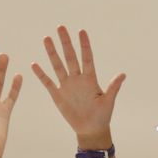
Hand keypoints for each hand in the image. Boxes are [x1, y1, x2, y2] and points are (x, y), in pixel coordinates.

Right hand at [33, 26, 123, 145]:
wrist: (91, 129)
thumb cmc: (102, 116)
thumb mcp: (108, 101)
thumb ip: (113, 87)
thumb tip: (123, 74)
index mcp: (90, 79)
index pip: (87, 58)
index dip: (84, 45)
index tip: (81, 31)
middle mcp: (77, 79)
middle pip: (70, 57)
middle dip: (66, 43)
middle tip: (60, 27)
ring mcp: (66, 86)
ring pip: (58, 65)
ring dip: (52, 53)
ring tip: (47, 38)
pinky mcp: (58, 95)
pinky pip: (48, 82)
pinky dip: (41, 74)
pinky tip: (34, 64)